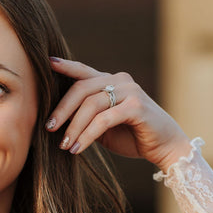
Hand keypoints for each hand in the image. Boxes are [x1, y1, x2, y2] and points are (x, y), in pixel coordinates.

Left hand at [47, 58, 191, 171]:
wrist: (165, 148)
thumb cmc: (132, 136)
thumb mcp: (102, 126)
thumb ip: (86, 117)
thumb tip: (57, 120)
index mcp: (111, 81)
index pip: (83, 71)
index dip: (65, 66)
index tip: (47, 63)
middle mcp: (120, 81)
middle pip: (82, 88)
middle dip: (62, 109)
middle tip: (49, 128)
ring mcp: (130, 91)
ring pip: (91, 104)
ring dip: (74, 127)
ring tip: (65, 145)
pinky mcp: (137, 106)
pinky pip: (104, 119)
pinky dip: (88, 135)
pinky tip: (78, 148)